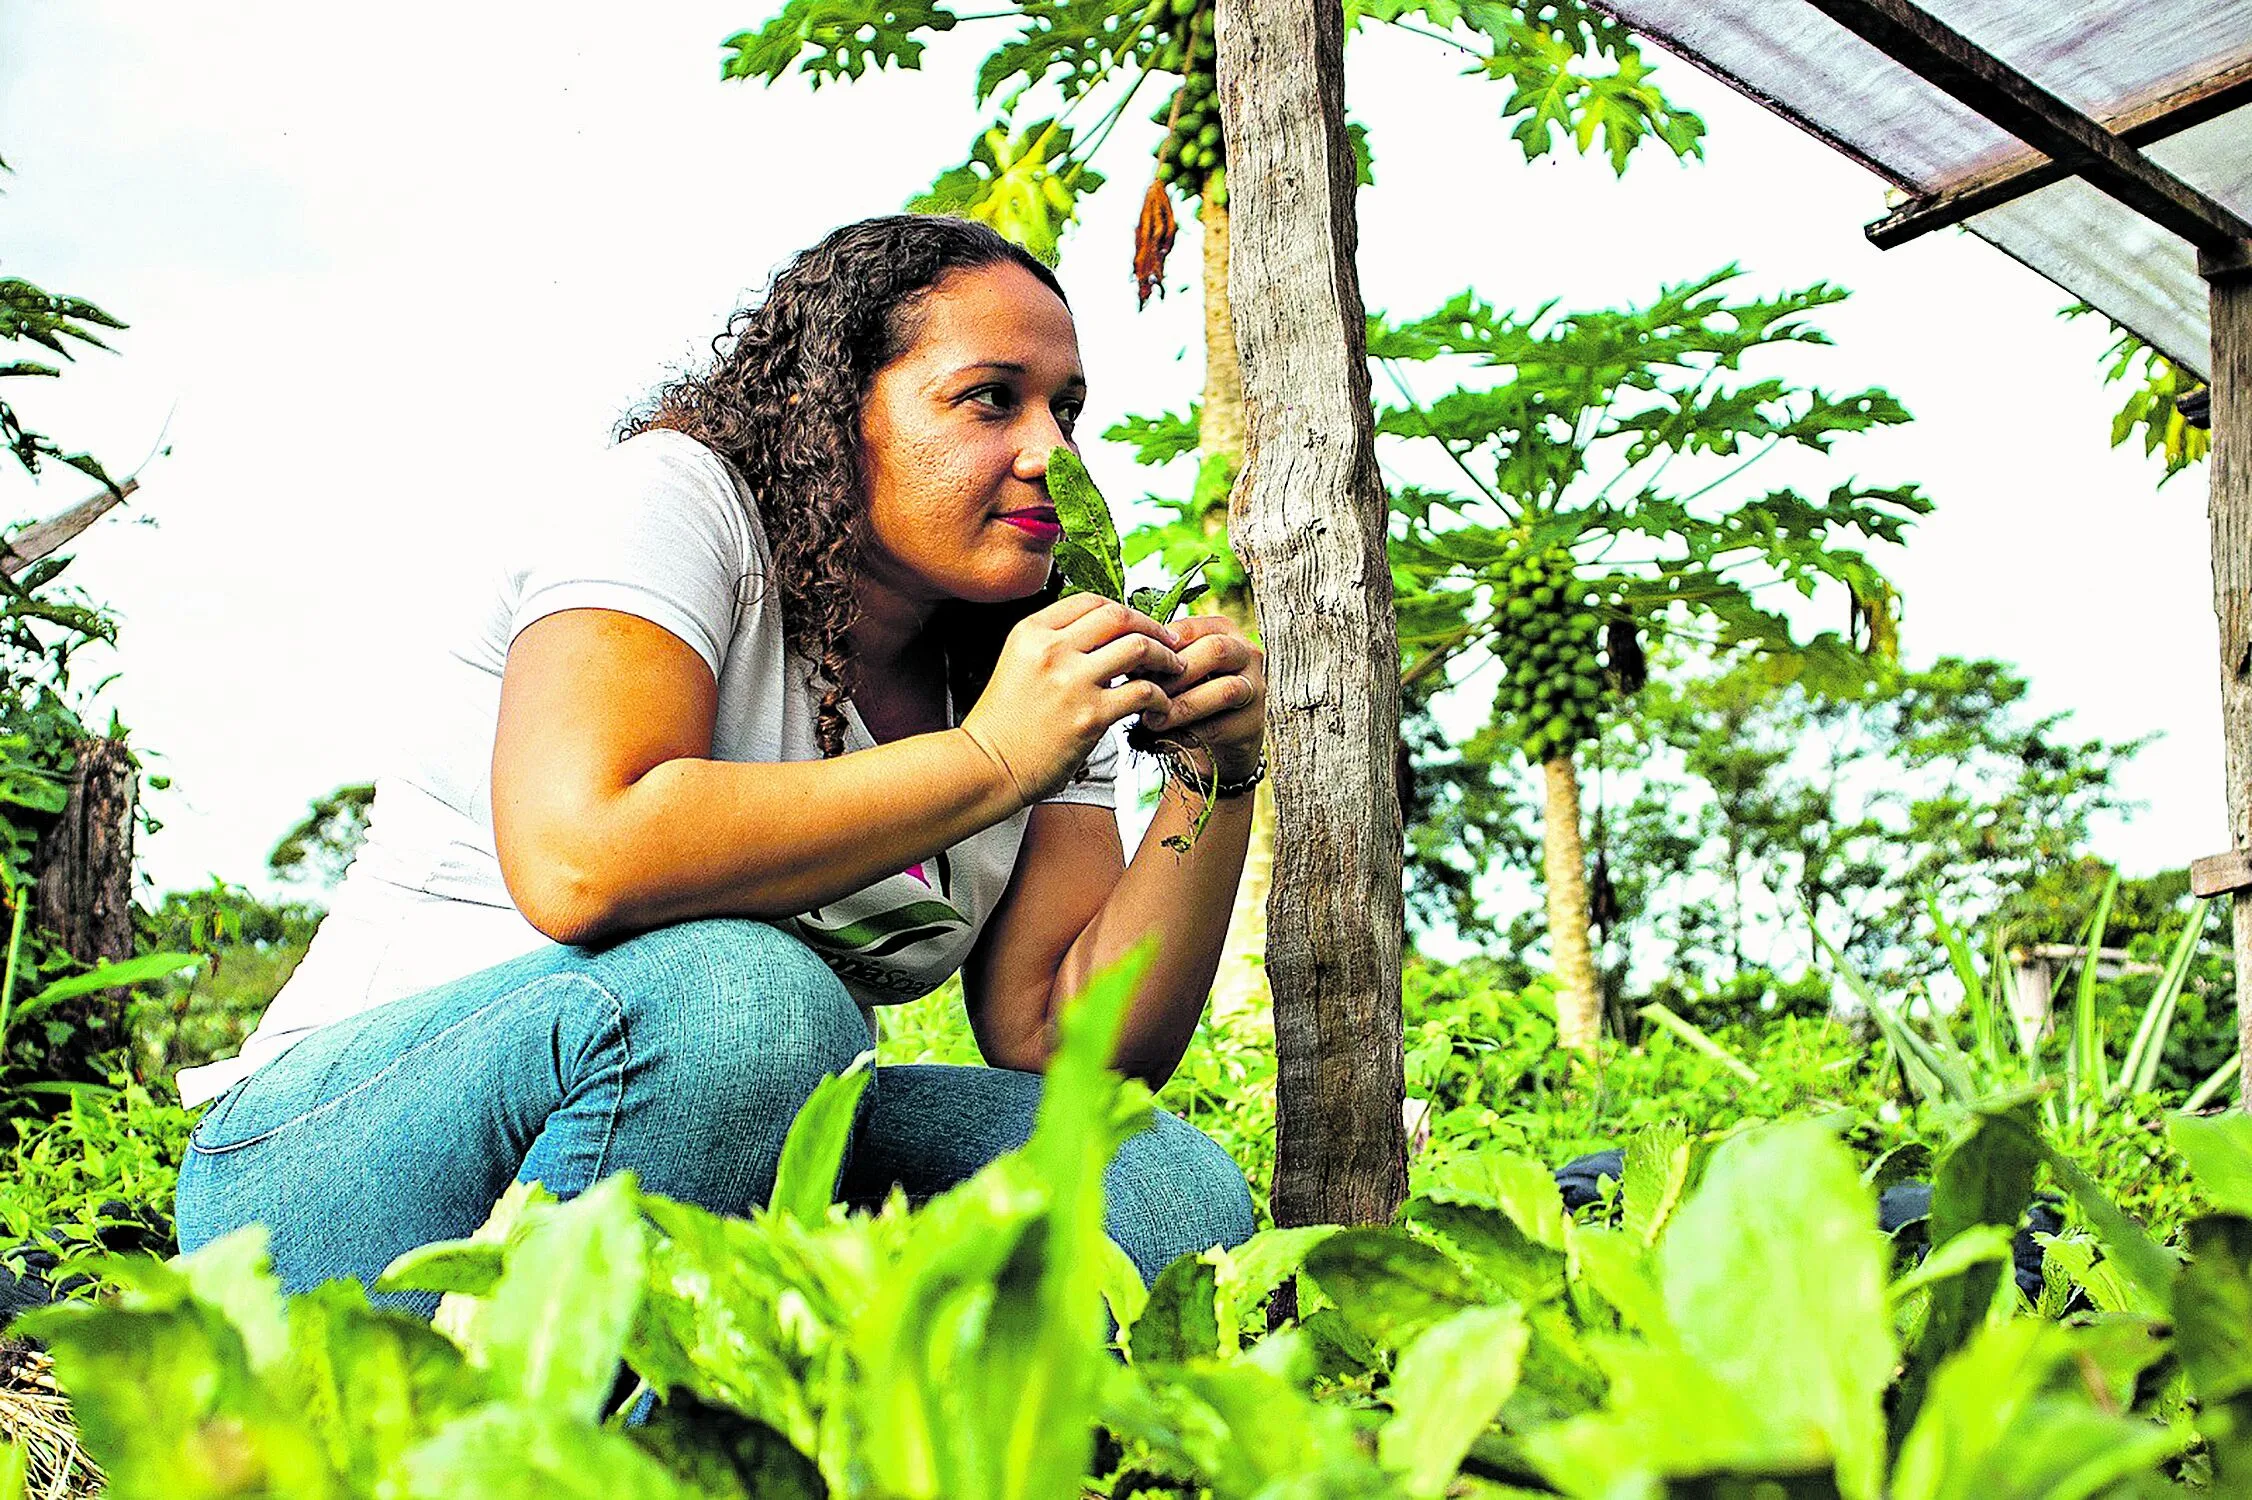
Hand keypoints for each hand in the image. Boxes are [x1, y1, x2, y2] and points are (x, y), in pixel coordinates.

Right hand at [959, 595, 1184, 805]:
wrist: (987, 766)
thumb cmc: (1004, 723)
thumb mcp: (1017, 664)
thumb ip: (1053, 644)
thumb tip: (1102, 636)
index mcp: (1031, 631)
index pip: (1090, 601)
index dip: (1122, 610)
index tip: (1137, 625)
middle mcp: (1052, 648)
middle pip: (1119, 616)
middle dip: (1152, 626)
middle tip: (1169, 642)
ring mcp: (1072, 681)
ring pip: (1138, 647)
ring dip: (1165, 657)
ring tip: (1175, 670)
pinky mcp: (1090, 715)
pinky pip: (1143, 692)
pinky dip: (1161, 698)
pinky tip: (1160, 707)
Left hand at [1135, 613, 1266, 780]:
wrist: (1210, 744)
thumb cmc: (1183, 697)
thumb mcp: (1169, 672)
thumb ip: (1154, 660)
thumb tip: (1124, 657)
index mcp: (1221, 630)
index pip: (1188, 628)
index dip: (1157, 646)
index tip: (1130, 665)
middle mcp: (1244, 652)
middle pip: (1214, 650)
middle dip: (1175, 673)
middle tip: (1144, 691)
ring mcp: (1255, 687)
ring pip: (1225, 689)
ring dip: (1184, 704)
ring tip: (1153, 718)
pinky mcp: (1252, 722)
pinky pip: (1223, 725)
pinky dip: (1192, 729)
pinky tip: (1166, 734)